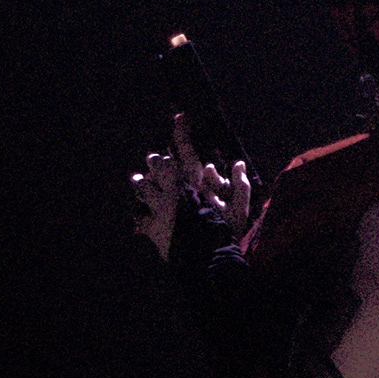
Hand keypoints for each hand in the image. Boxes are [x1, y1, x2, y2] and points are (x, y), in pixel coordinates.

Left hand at [130, 113, 252, 257]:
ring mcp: (159, 207)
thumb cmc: (225, 234)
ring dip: (144, 184)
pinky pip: (138, 211)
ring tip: (145, 187)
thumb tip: (240, 165)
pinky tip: (145, 214)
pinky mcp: (150, 225)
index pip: (185, 150)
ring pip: (141, 183)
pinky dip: (141, 212)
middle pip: (156, 162)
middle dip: (157, 162)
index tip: (180, 116)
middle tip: (158, 165)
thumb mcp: (239, 210)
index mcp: (193, 183)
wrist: (207, 262)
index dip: (182, 130)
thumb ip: (240, 186)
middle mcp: (173, 190)